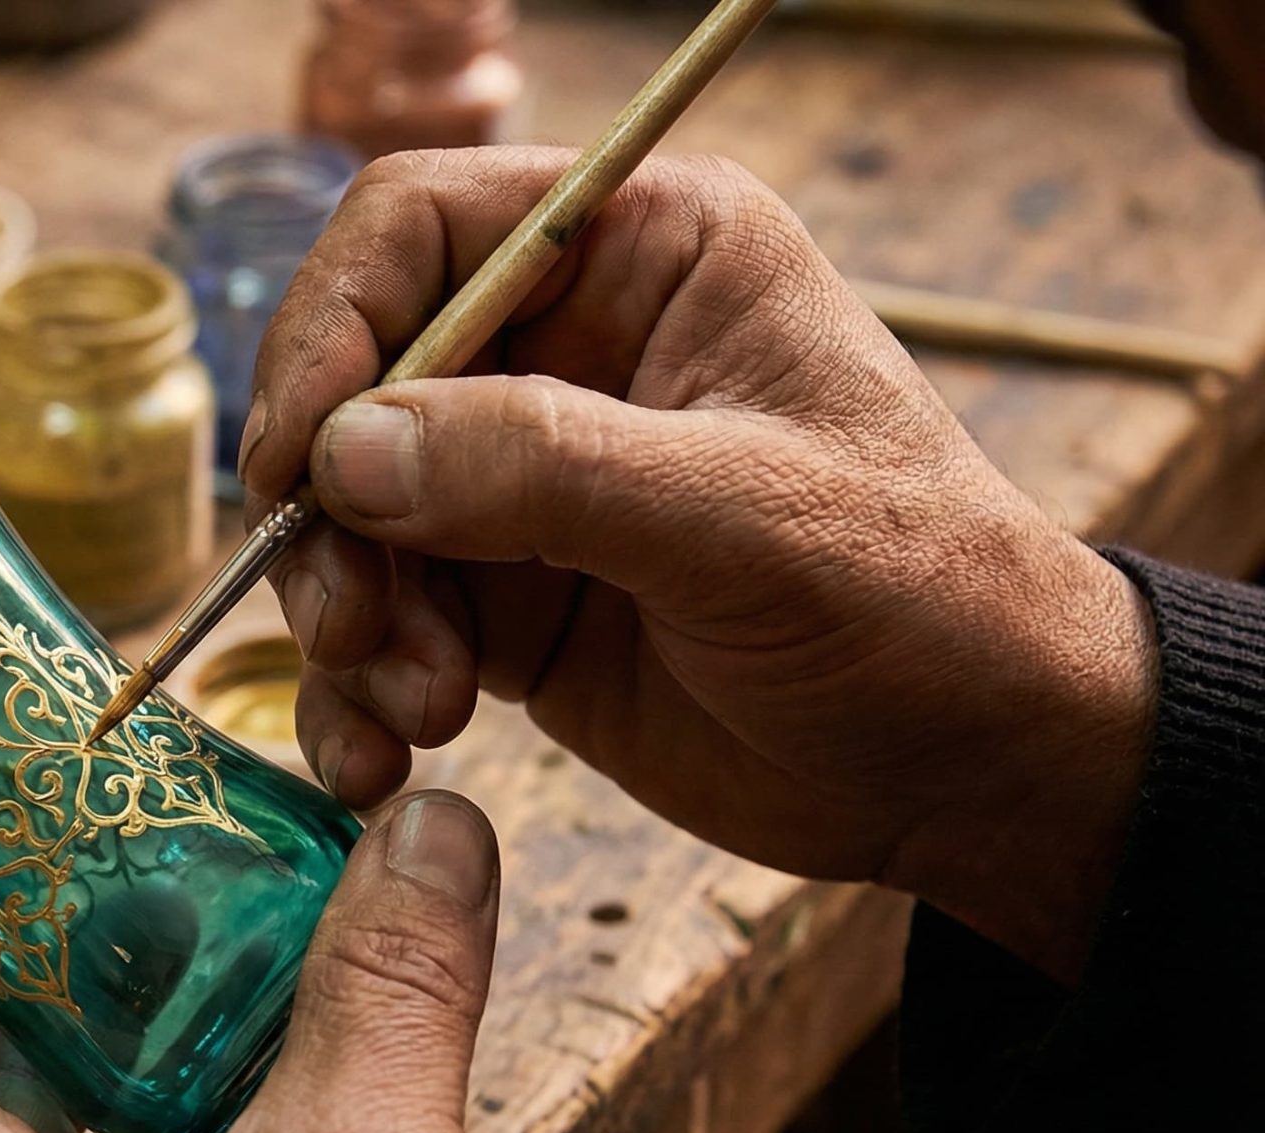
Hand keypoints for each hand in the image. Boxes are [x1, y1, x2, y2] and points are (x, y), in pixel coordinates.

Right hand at [244, 149, 1155, 981]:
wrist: (970, 770)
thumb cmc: (914, 602)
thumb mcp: (741, 520)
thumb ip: (540, 467)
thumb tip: (343, 453)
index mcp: (640, 252)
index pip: (417, 227)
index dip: (331, 329)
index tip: (297, 460)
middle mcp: (563, 348)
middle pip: (352, 383)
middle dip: (330, 513)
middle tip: (353, 626)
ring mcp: (522, 480)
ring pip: (345, 518)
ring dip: (343, 620)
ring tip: (413, 708)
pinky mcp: (503, 599)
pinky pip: (375, 625)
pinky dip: (355, 693)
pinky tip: (382, 758)